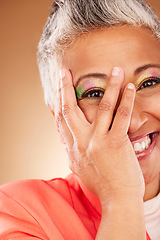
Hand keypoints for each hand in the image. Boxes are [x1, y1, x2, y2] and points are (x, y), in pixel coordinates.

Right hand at [55, 67, 144, 204]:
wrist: (117, 199)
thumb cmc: (101, 184)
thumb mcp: (79, 168)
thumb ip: (72, 152)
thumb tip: (66, 141)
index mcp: (72, 148)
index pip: (60, 121)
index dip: (56, 104)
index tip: (56, 91)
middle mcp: (81, 142)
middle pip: (70, 110)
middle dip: (65, 89)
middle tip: (64, 73)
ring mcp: (98, 141)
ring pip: (102, 107)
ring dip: (110, 86)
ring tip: (115, 71)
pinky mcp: (115, 143)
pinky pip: (121, 116)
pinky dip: (126, 100)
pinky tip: (130, 88)